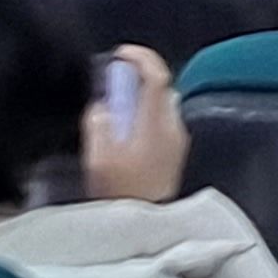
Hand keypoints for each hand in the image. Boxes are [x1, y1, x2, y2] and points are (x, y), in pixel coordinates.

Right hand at [82, 46, 187, 204]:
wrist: (148, 223)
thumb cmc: (121, 192)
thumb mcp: (99, 158)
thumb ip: (99, 124)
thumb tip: (104, 107)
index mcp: (156, 123)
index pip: (157, 76)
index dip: (141, 58)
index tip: (121, 53)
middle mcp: (173, 126)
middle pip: (160, 87)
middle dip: (136, 78)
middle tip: (110, 84)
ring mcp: (178, 139)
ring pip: (161, 105)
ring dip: (140, 99)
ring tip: (114, 110)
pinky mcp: (176, 152)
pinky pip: (161, 121)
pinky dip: (144, 115)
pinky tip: (125, 132)